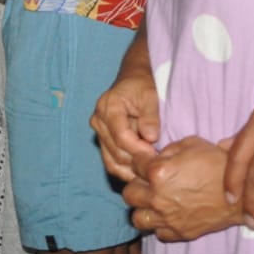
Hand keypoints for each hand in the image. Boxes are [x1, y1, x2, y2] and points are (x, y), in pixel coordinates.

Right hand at [91, 68, 161, 183]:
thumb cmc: (141, 86)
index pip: (121, 137)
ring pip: (112, 161)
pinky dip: (125, 170)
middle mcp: (98, 122)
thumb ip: (150, 116)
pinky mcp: (103, 142)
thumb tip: (150, 138)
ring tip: (149, 170)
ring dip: (131, 169)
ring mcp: (99, 133)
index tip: (155, 154)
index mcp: (108, 107)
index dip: (138, 148)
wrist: (130, 81)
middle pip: (116, 151)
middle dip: (137, 160)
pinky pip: (111, 162)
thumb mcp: (149, 95)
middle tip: (155, 165)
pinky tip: (140, 173)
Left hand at [123, 137, 240, 241]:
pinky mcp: (176, 233)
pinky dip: (159, 223)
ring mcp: (165, 218)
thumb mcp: (193, 143)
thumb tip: (158, 155)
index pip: (134, 163)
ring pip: (137, 217)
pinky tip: (169, 213)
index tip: (148, 160)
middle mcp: (157, 197)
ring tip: (154, 200)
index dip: (141, 160)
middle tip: (149, 181)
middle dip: (137, 184)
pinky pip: (156, 231)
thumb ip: (169, 148)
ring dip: (143, 207)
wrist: (240, 193)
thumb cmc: (218, 165)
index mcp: (159, 172)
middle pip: (129, 192)